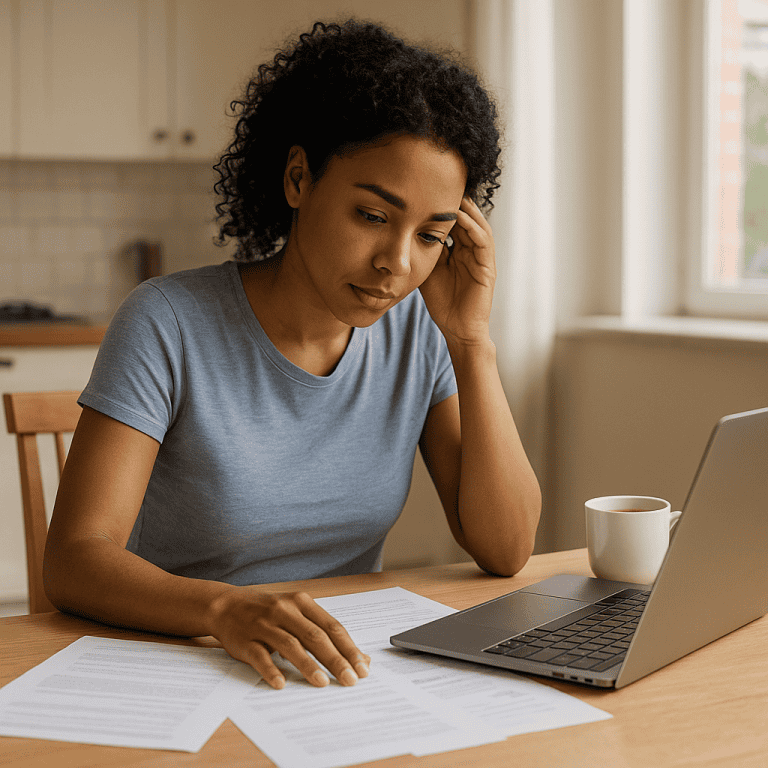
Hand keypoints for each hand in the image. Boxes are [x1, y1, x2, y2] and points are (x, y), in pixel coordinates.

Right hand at [211, 588, 369, 688]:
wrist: (227, 605)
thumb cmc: (269, 612)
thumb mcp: (298, 614)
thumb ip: (325, 633)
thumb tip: (359, 658)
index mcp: (301, 603)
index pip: (331, 626)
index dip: (348, 647)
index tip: (363, 667)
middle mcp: (285, 611)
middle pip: (315, 636)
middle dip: (335, 659)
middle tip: (350, 680)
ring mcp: (264, 625)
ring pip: (290, 645)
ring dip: (308, 665)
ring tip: (322, 683)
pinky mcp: (246, 640)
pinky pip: (260, 656)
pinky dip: (271, 669)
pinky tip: (281, 683)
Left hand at [419, 195, 495, 346]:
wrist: (457, 330)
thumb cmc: (442, 303)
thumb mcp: (427, 270)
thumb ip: (422, 252)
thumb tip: (404, 232)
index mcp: (459, 250)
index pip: (453, 222)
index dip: (442, 206)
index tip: (426, 189)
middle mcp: (472, 250)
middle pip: (466, 217)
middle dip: (456, 200)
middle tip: (440, 181)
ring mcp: (481, 258)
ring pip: (477, 224)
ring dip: (466, 208)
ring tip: (452, 191)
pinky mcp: (488, 267)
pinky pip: (483, 241)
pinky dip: (472, 226)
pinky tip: (460, 215)